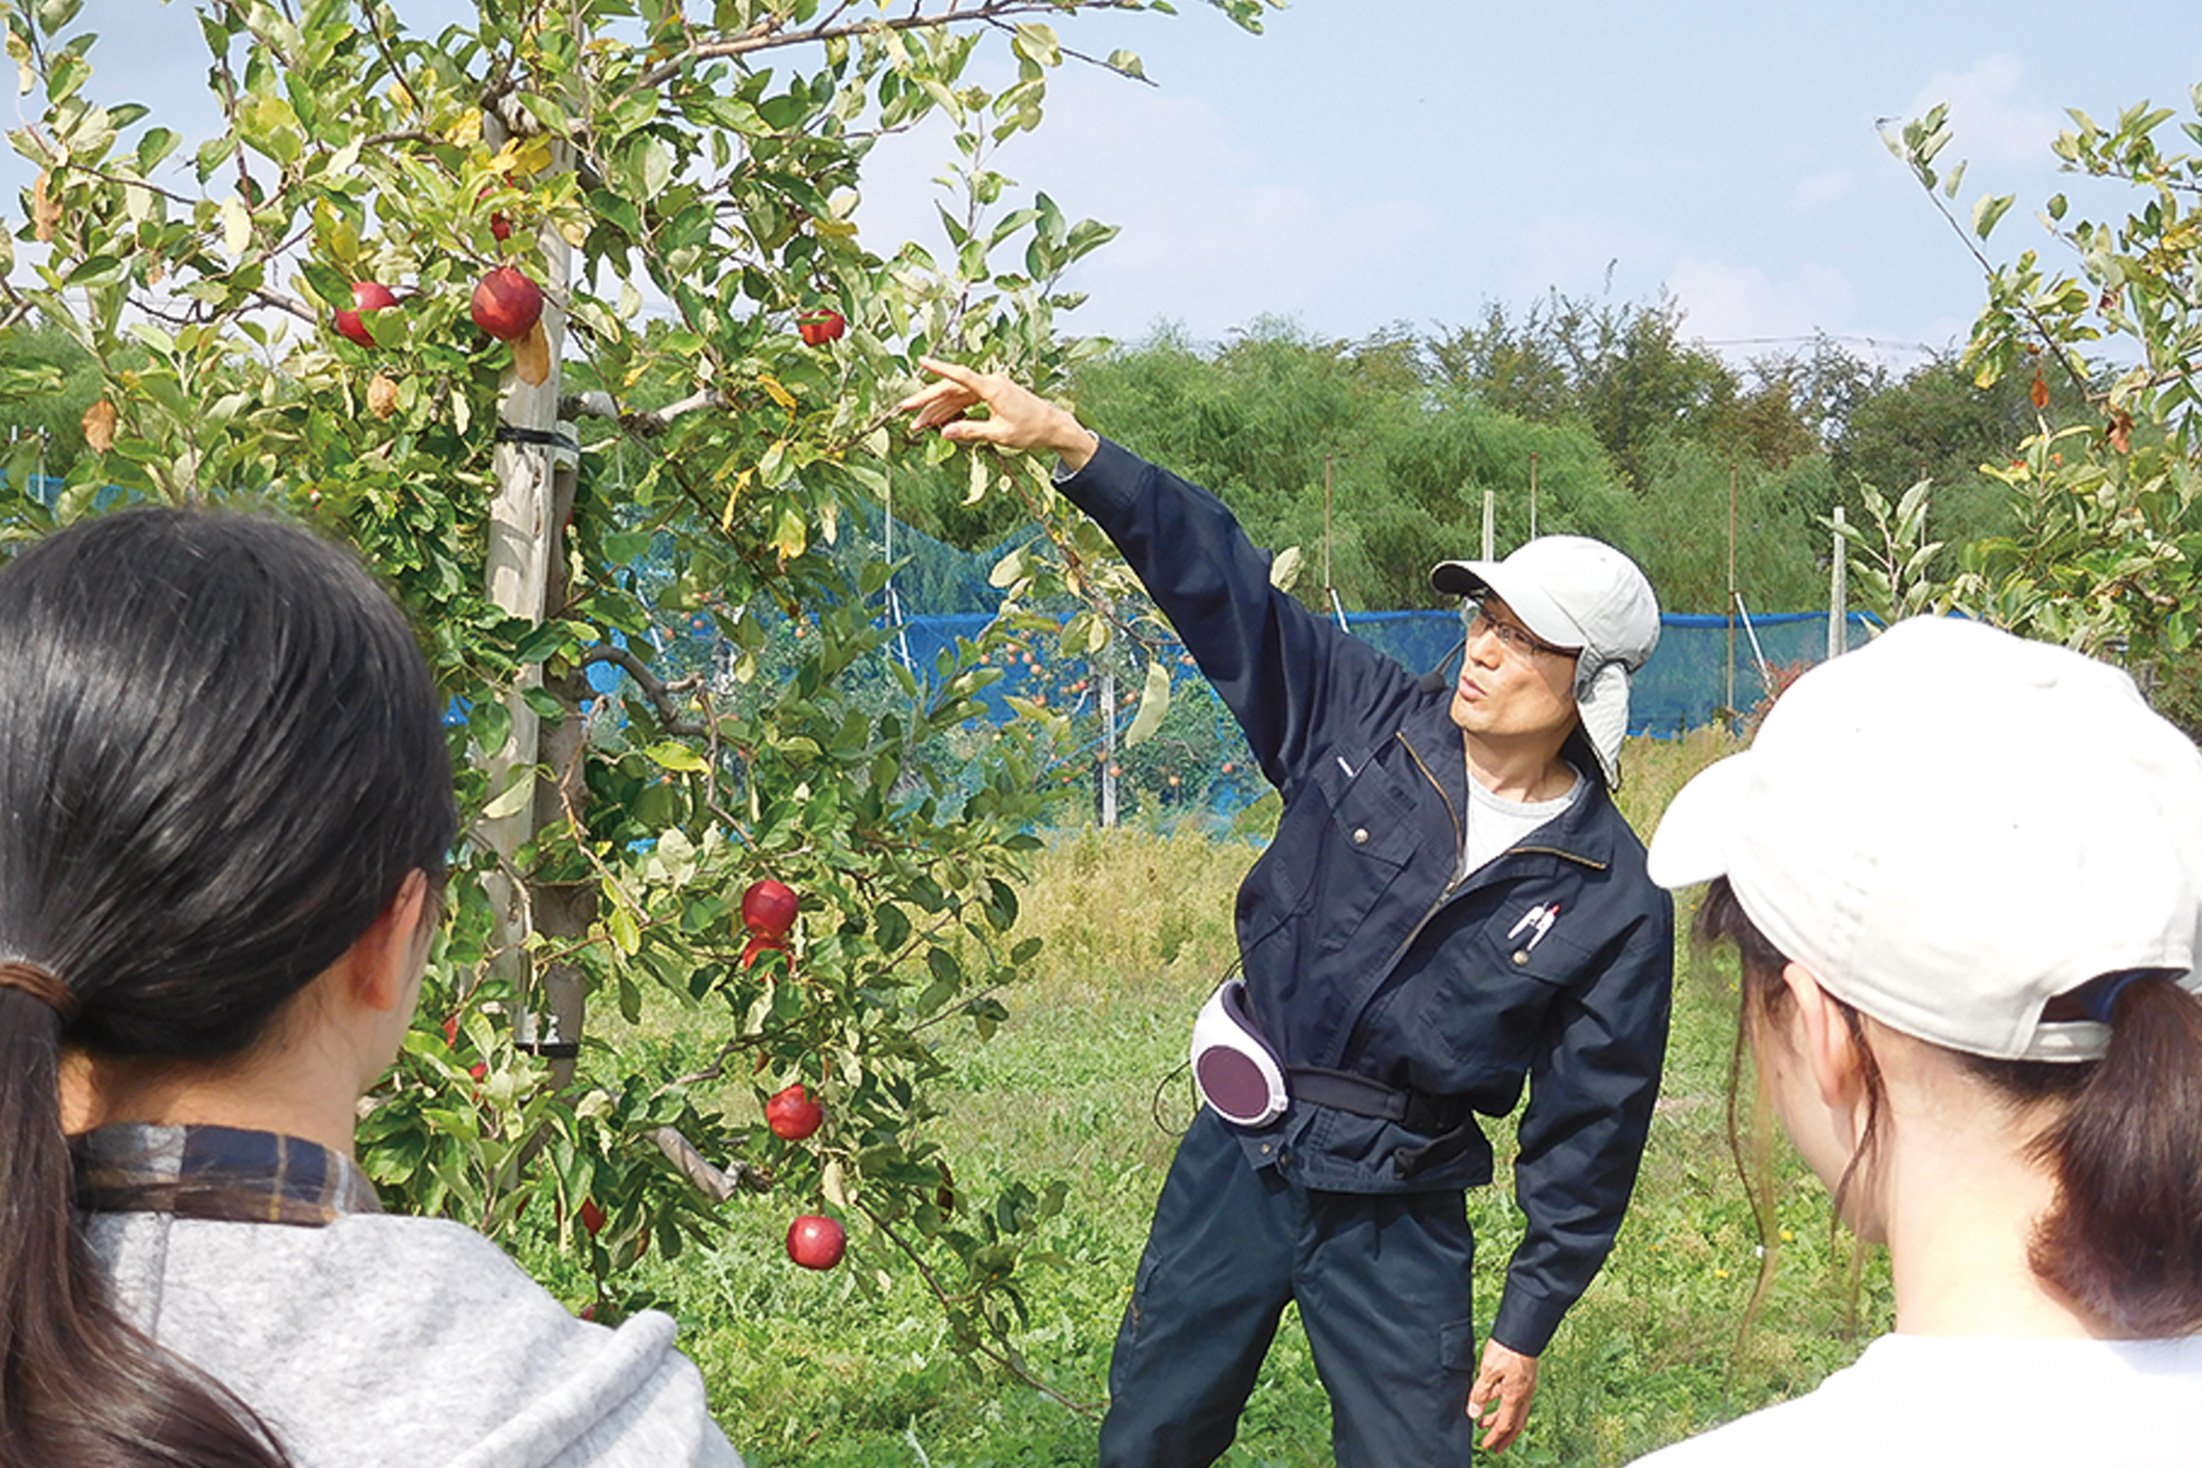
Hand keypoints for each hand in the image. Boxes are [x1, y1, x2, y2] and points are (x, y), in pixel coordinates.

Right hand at [895, 357, 1096, 470]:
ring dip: (937, 409)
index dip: (939, 368)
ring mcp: (991, 388)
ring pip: (956, 396)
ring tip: (918, 423)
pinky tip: (938, 420)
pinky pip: (966, 400)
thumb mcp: (999, 434)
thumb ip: (971, 431)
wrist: (1052, 426)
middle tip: (905, 408)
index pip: (960, 375)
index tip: (922, 361)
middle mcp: (990, 383)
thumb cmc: (1031, 429)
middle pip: (952, 388)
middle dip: (927, 400)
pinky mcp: (992, 395)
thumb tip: (945, 432)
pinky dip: (952, 410)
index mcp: (993, 388)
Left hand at [1465, 1339, 1538, 1453]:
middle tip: (1493, 1447)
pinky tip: (1490, 1399)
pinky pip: (1513, 1398)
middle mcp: (1523, 1394)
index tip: (1486, 1446)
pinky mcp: (1524, 1377)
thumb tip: (1473, 1413)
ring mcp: (1525, 1386)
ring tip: (1483, 1423)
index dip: (1495, 1437)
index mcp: (1515, 1396)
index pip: (1505, 1424)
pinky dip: (1502, 1403)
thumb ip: (1480, 1393)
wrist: (1522, 1331)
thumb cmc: (1506, 1348)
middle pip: (1515, 1423)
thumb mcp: (1487, 1371)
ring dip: (1500, 1419)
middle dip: (1503, 1437)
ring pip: (1514, 1411)